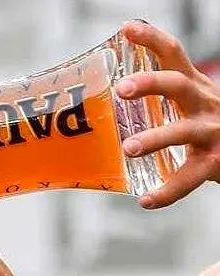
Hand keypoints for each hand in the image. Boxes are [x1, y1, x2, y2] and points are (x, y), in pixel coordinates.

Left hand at [116, 20, 219, 208]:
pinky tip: (146, 201)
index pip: (174, 55)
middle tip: (121, 89)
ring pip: (183, 132)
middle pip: (178, 85)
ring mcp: (211, 132)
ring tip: (128, 148)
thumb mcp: (191, 103)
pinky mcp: (214, 162)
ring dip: (155, 139)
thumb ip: (160, 98)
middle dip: (151, 83)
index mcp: (195, 87)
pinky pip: (188, 179)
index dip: (152, 39)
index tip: (127, 29)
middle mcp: (205, 104)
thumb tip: (111, 96)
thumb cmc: (208, 126)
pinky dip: (167, 192)